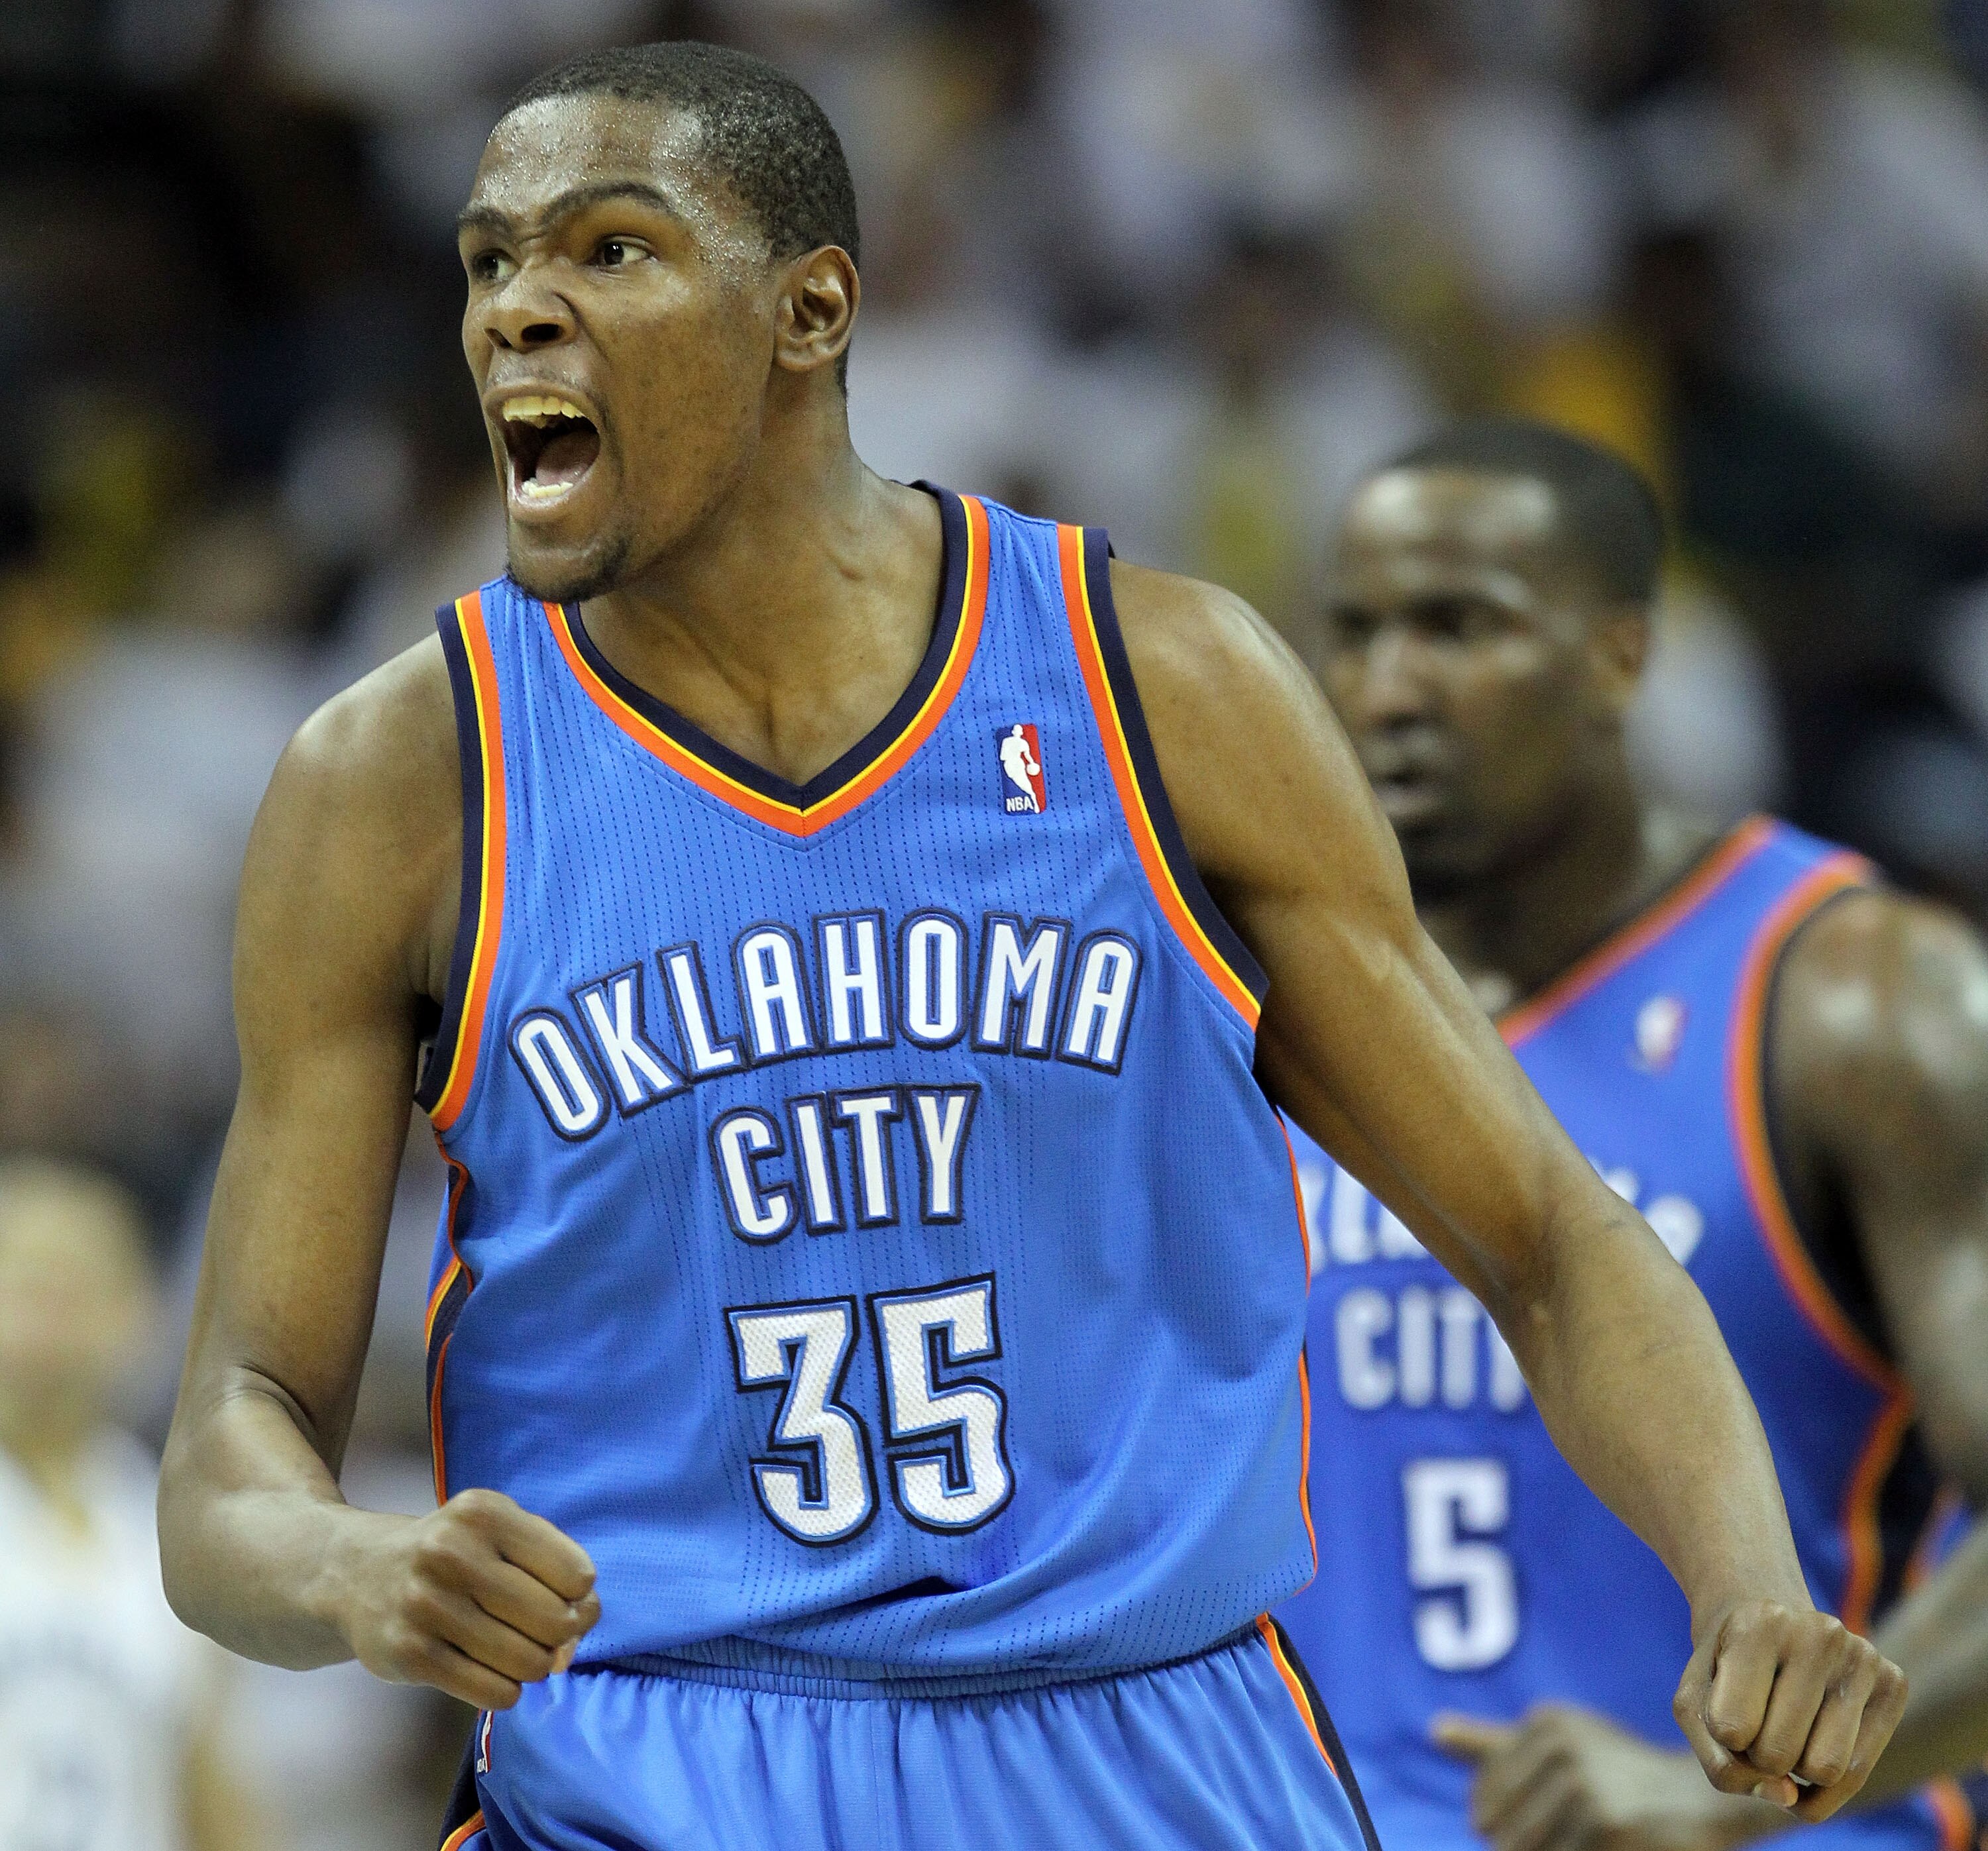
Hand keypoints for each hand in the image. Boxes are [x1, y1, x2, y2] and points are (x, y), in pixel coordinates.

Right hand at [326, 1488, 600, 1708]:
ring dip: (534, 1665)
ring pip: (527, 1662)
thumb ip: (552, 1575)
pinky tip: (489, 1670)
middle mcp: (452, 1553)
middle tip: (541, 1633)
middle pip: (555, 1622)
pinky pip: (493, 1692)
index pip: (576, 1575)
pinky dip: (506, 1690)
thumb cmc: (453, 1554)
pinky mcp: (409, 1655)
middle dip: (561, 1637)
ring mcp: (426, 1605)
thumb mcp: (499, 1533)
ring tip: (514, 1650)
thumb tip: (570, 1649)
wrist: (357, 1572)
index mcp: (484, 1514)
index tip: (561, 1599)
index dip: (580, 1597)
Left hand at [1434, 1707, 1789, 1850]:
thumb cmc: (1619, 1772)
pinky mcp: (1610, 1825)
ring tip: (1590, 1835)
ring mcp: (1586, 1785)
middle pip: (1501, 1832)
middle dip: (1522, 1849)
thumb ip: (1495, 1744)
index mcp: (1546, 1723)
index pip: (1485, 1803)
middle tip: (1574, 1834)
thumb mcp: (1558, 1745)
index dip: (1504, 1828)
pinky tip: (1607, 1844)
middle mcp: (1562, 1746)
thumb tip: (1434, 1732)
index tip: (1546, 1824)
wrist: (1701, 1799)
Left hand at [1673, 1602, 1906, 1821]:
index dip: (1721, 1734)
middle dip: (1757, 1754)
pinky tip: (1812, 1743)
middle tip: (1757, 1715)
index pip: (1732, 1730)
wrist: (1765, 1616)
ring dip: (1794, 1769)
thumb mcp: (1694, 1705)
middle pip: (1779, 1755)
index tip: (1723, 1702)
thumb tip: (1790, 1797)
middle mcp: (1820, 1634)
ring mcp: (1863, 1656)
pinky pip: (1855, 1776)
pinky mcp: (1893, 1682)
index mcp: (1761, 1624)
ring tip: (1785, 1726)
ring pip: (1824, 1771)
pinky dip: (1823, 1782)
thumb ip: (1721, 1765)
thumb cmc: (1724, 1667)